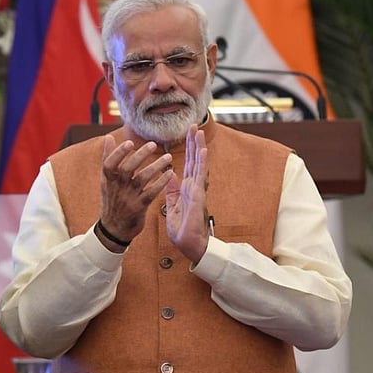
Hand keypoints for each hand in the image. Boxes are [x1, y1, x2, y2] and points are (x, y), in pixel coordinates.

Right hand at [99, 134, 173, 250]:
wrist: (114, 229)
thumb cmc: (112, 200)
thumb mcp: (106, 181)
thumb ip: (108, 158)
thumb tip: (108, 137)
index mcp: (107, 180)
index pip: (109, 164)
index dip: (118, 153)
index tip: (130, 143)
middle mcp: (117, 188)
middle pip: (127, 169)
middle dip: (140, 156)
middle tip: (153, 144)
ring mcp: (128, 198)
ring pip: (142, 179)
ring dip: (156, 167)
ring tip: (168, 157)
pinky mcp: (139, 207)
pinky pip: (151, 193)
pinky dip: (161, 182)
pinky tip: (170, 174)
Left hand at [164, 125, 209, 262]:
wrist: (190, 246)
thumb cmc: (184, 230)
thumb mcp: (173, 207)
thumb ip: (172, 191)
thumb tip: (170, 175)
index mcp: (187, 189)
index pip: (188, 165)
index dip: (188, 150)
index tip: (187, 135)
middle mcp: (194, 187)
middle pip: (194, 161)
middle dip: (193, 144)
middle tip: (193, 126)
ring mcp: (197, 191)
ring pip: (199, 165)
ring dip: (198, 148)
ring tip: (198, 132)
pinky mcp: (198, 198)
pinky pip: (200, 178)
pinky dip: (201, 164)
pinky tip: (202, 152)